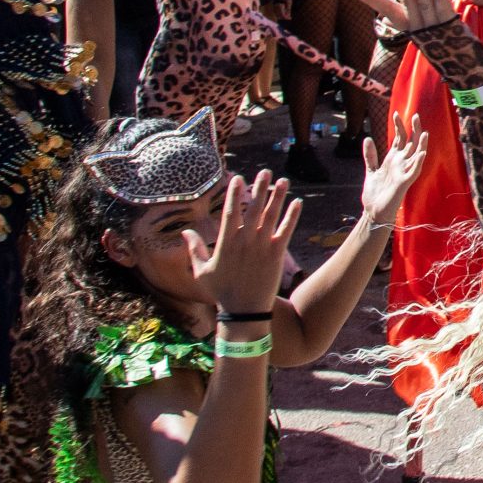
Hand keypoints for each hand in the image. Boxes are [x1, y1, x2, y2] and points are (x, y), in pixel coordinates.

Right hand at [185, 171, 300, 318]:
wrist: (244, 311)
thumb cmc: (221, 292)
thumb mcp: (201, 271)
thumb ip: (194, 249)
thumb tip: (184, 231)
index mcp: (226, 242)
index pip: (231, 211)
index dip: (235, 193)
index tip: (238, 178)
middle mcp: (245, 240)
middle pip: (254, 208)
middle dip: (259, 187)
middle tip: (265, 171)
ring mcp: (262, 246)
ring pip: (271, 215)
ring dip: (278, 196)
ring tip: (284, 180)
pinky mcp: (277, 254)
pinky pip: (286, 230)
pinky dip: (292, 216)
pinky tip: (298, 202)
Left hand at [356, 110, 429, 225]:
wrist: (373, 211)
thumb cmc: (374, 193)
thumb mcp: (371, 170)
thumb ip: (370, 155)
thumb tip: (368, 138)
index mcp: (393, 160)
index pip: (400, 139)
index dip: (399, 127)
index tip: (396, 113)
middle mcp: (401, 164)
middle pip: (411, 143)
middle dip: (413, 130)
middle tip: (416, 115)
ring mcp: (404, 172)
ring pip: (417, 155)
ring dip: (421, 144)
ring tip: (424, 132)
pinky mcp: (404, 183)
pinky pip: (414, 171)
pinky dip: (418, 162)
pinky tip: (421, 153)